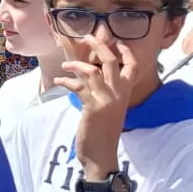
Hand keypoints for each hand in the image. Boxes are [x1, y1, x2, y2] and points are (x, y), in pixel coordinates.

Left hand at [54, 35, 136, 171]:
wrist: (101, 154)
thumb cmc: (104, 131)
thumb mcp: (110, 107)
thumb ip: (105, 90)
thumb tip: (95, 74)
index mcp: (125, 92)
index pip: (132, 65)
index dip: (125, 51)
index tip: (116, 40)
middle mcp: (119, 93)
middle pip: (110, 60)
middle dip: (98, 45)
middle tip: (87, 36)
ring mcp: (106, 99)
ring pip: (92, 71)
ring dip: (75, 65)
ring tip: (65, 65)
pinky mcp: (93, 107)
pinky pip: (78, 86)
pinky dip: (66, 81)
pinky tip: (59, 81)